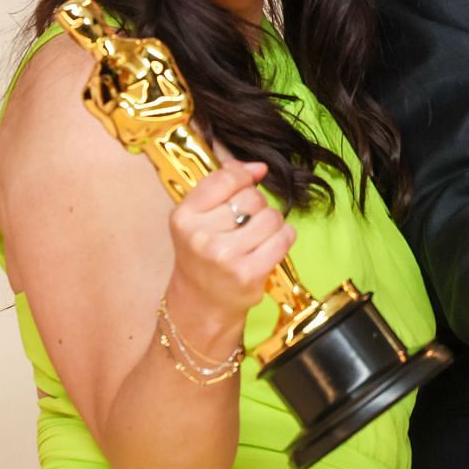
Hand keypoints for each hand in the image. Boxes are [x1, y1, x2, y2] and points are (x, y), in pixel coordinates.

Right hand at [165, 160, 296, 328]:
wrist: (202, 302)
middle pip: (252, 197)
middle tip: (244, 226)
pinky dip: (284, 238)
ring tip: (257, 238)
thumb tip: (259, 166)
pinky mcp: (248, 273)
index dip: (244, 177)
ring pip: (271, 216)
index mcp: (184, 217)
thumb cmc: (204, 254)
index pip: (226, 178)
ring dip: (272, 224)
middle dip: (256, 207)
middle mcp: (200, 236)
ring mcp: (224, 256)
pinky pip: (284, 237)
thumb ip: (223, 185)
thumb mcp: (198, 217)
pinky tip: (270, 248)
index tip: (248, 183)